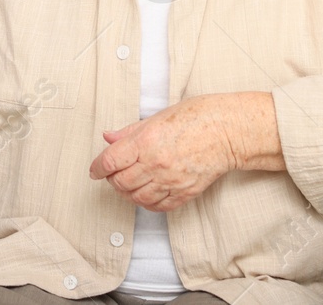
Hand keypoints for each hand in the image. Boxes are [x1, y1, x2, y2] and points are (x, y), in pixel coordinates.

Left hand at [88, 93, 282, 211]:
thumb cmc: (195, 117)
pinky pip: (158, 206)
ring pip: (137, 198)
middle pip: (121, 183)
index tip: (94, 170)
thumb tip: (108, 138)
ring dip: (128, 193)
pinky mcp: (185, 193)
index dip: (97, 167)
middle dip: (112, 180)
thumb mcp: (157, 117)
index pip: (110, 161)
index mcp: (146, 141)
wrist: (228, 131)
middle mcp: (156, 163)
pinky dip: (147, 203)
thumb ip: (130, 132)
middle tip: (113, 174)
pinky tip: (146, 194)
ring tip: (129, 184)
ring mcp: (171, 181)